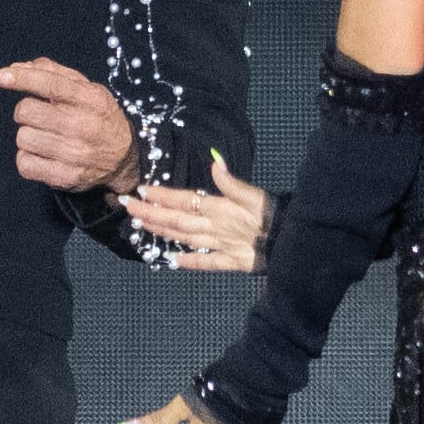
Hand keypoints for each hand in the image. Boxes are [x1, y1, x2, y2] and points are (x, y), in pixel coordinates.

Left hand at [0, 57, 138, 191]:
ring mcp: (76, 155)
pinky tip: (41, 154)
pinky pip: (25, 164)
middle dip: (25, 110)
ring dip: (27, 135)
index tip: (1, 76)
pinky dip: (27, 158)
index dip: (23, 79)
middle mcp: (85, 127)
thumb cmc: (97, 117)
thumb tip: (16, 67)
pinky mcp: (66, 178)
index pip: (52, 85)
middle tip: (37, 115)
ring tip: (44, 135)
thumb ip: (53, 73)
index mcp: (91, 100)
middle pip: (28, 111)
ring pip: (23, 138)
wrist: (123, 158)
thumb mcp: (86, 88)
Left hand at [120, 154, 270, 272]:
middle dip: (152, 213)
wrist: (294, 244)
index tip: (142, 190)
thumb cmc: (277, 216)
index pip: (185, 201)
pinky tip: (171, 260)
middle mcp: (215, 228)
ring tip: (141, 225)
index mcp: (221, 209)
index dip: (162, 196)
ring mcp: (221, 246)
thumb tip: (215, 160)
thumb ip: (232, 182)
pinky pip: (206, 263)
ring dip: (162, 232)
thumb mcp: (256, 194)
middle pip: (178, 220)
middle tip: (129, 207)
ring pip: (185, 239)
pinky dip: (188, 262)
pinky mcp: (231, 262)